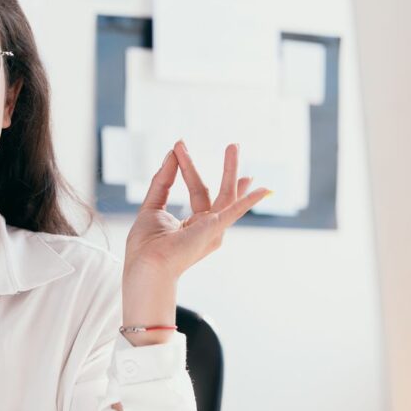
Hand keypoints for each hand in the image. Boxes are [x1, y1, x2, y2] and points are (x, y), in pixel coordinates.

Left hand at [124, 140, 270, 285]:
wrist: (146, 265)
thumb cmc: (145, 246)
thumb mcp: (152, 206)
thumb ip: (162, 181)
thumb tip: (171, 154)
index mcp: (194, 225)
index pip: (198, 191)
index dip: (188, 168)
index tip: (179, 148)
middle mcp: (207, 228)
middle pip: (217, 191)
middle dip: (226, 168)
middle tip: (233, 145)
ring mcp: (213, 230)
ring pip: (226, 195)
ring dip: (230, 170)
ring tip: (234, 146)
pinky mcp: (214, 230)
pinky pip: (235, 211)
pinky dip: (249, 200)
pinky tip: (266, 190)